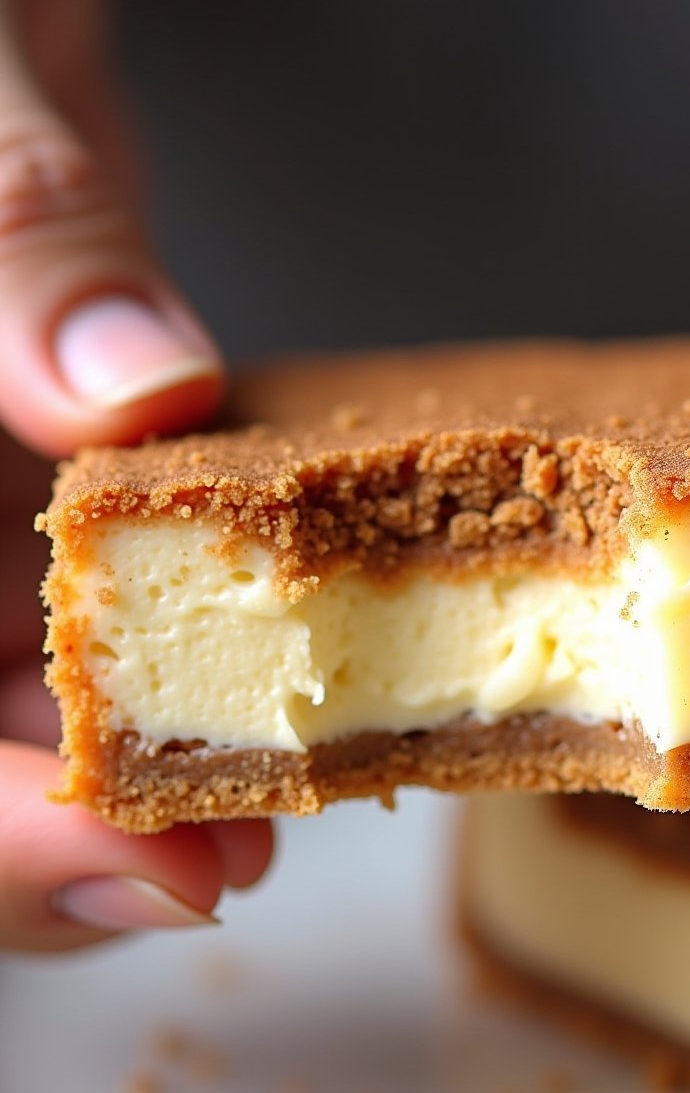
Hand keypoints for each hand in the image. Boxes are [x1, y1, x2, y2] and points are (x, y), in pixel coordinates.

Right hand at [0, 0, 271, 950]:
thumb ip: (7, 218)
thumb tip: (130, 388)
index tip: (118, 851)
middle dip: (50, 830)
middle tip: (217, 873)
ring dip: (116, 774)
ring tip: (262, 817)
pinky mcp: (27, 463)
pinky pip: (74, 599)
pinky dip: (161, 659)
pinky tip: (262, 685)